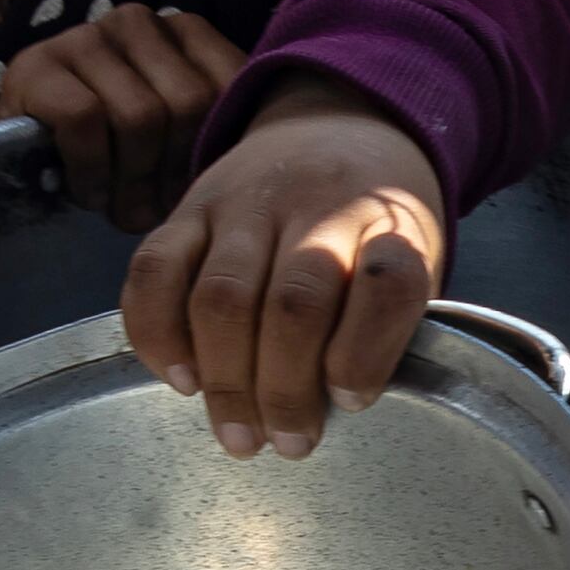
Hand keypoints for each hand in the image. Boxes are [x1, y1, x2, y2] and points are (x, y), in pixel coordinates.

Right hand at [0, 6, 250, 234]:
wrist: (22, 150)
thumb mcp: (175, 137)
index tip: (197, 191)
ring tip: (120, 209)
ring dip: (131, 182)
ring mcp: (86, 36)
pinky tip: (87, 193)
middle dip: (172, 174)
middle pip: (189, 104)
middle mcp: (138, 21)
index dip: (216, 152)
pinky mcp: (38, 64)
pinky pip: (84, 120)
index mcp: (184, 30)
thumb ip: (213, 132)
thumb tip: (247, 172)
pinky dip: (90, 171)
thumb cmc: (117, 148)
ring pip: (140, 115)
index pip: (230, 86)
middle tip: (153, 212)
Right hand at [124, 78, 449, 455]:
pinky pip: (154, 269)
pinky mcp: (189, 204)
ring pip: (222, 295)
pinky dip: (158, 333)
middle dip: (285, 390)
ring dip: (225, 380)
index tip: (352, 401)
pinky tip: (180, 377)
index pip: (387, 283)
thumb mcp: (414, 258)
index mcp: (390, 221)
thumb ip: (386, 320)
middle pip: (294, 303)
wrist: (340, 125)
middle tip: (287, 444)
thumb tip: (334, 407)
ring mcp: (246, 200)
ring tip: (237, 435)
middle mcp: (317, 203)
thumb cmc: (376, 221)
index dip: (367, 353)